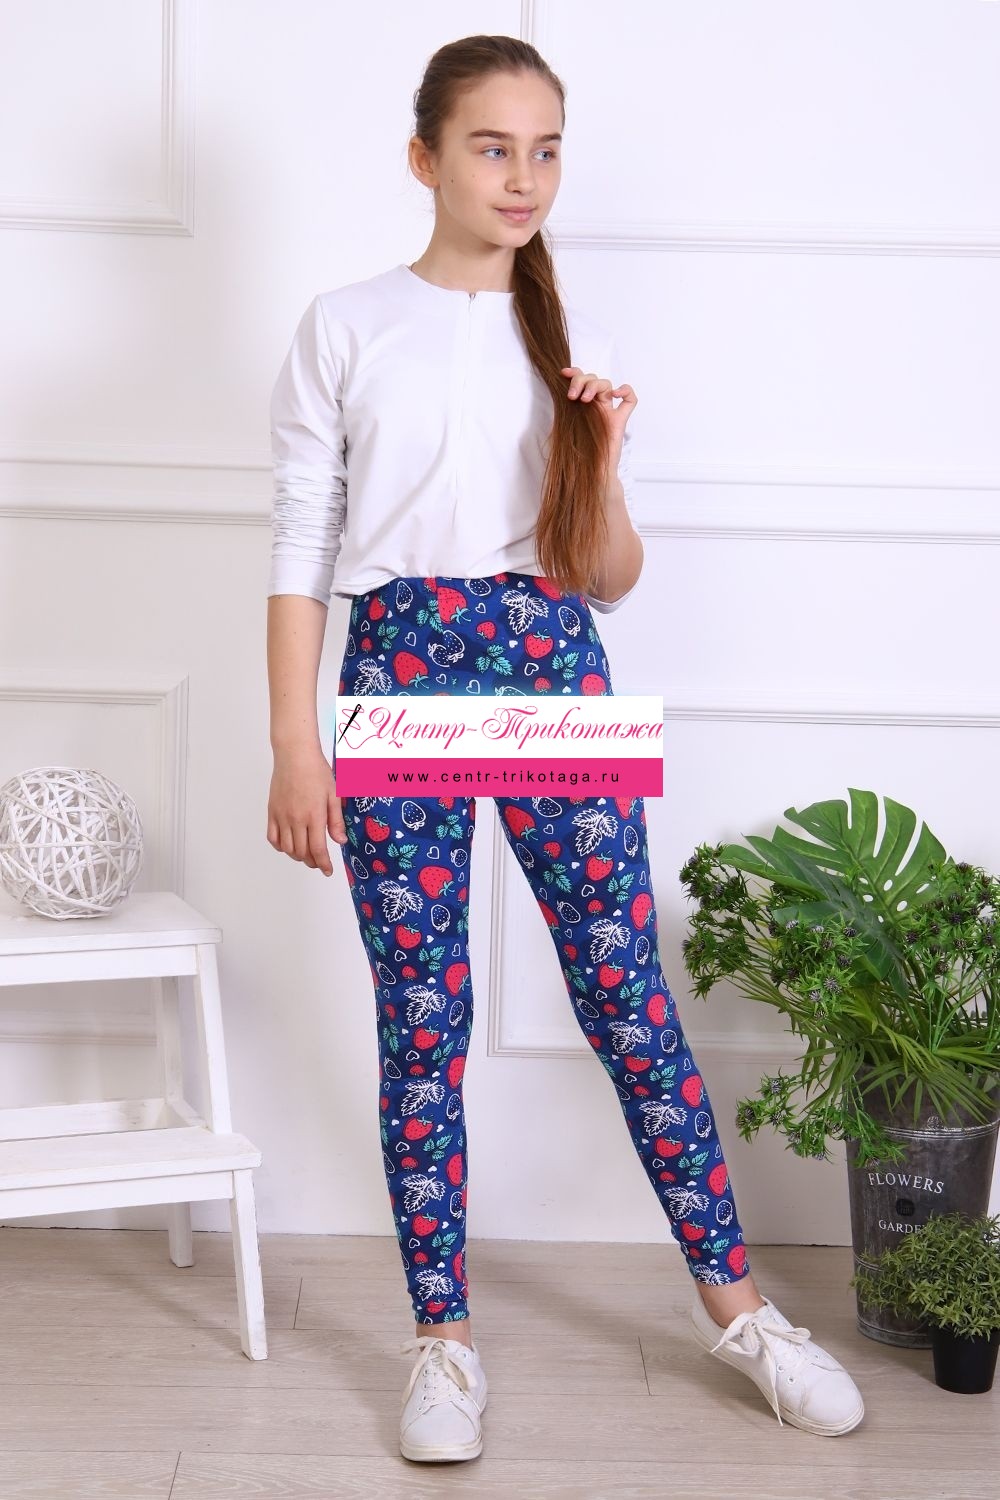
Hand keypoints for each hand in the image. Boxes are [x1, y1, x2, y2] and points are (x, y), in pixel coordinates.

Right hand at [267, 742, 346, 876]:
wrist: (295, 755)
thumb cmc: (317, 771)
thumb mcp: (334, 795)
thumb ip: (336, 820)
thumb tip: (340, 841)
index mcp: (314, 815)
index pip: (318, 849)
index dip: (323, 863)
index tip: (327, 871)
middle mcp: (296, 819)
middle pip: (302, 852)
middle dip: (312, 862)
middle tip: (319, 862)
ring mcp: (281, 817)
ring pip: (287, 848)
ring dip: (297, 856)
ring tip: (306, 855)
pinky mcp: (272, 812)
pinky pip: (272, 837)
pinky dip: (280, 847)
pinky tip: (289, 845)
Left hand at [560, 364, 637, 477]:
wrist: (591, 472)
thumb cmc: (577, 454)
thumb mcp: (563, 428)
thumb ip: (561, 411)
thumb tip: (553, 392)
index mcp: (582, 406)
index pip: (581, 380)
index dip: (574, 373)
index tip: (563, 374)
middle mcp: (596, 406)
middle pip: (593, 378)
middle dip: (581, 381)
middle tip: (573, 396)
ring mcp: (609, 412)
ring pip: (607, 384)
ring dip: (594, 386)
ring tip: (585, 400)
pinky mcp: (620, 421)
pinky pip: (630, 399)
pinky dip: (625, 390)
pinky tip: (616, 395)